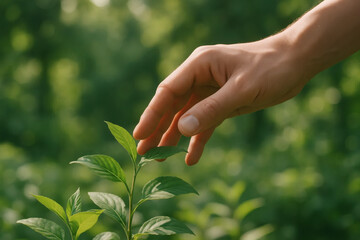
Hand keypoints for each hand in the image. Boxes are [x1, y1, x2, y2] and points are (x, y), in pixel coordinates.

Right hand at [133, 34, 308, 164]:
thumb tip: (182, 129)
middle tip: (143, 153)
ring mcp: (209, 90)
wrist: (295, 63)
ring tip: (160, 158)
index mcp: (199, 65)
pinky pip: (205, 123)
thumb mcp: (241, 90)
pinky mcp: (221, 103)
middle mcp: (200, 77)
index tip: (139, 135)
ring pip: (185, 116)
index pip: (168, 91)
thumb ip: (212, 109)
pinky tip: (191, 158)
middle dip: (158, 129)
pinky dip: (197, 140)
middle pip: (172, 105)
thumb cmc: (270, 68)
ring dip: (173, 137)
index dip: (152, 113)